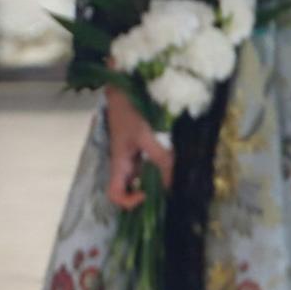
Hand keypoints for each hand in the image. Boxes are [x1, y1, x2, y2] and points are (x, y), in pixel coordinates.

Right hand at [102, 86, 174, 209]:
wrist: (123, 87)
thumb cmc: (128, 110)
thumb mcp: (145, 134)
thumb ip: (160, 157)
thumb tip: (174, 183)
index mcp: (119, 164)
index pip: (115, 195)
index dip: (128, 202)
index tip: (147, 194)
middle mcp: (124, 164)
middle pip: (130, 190)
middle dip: (148, 197)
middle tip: (167, 195)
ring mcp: (132, 156)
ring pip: (142, 179)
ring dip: (156, 184)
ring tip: (175, 184)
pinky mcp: (140, 148)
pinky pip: (149, 166)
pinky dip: (161, 170)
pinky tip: (174, 167)